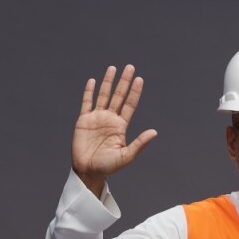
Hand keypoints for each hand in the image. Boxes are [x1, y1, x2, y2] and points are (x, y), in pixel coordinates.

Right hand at [71, 64, 156, 195]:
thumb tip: (155, 132)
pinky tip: (93, 81)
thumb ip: (139, 143)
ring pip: (103, 95)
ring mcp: (97, 118)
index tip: (140, 79)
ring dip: (108, 82)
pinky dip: (89, 92)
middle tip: (130, 67)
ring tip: (113, 68)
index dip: (134, 92)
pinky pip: (87, 102)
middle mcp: (110, 119)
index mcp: (120, 126)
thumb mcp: (126, 156)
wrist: (88, 171)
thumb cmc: (107, 167)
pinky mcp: (84, 120)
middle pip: (118, 96)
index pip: (129, 105)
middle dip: (124, 82)